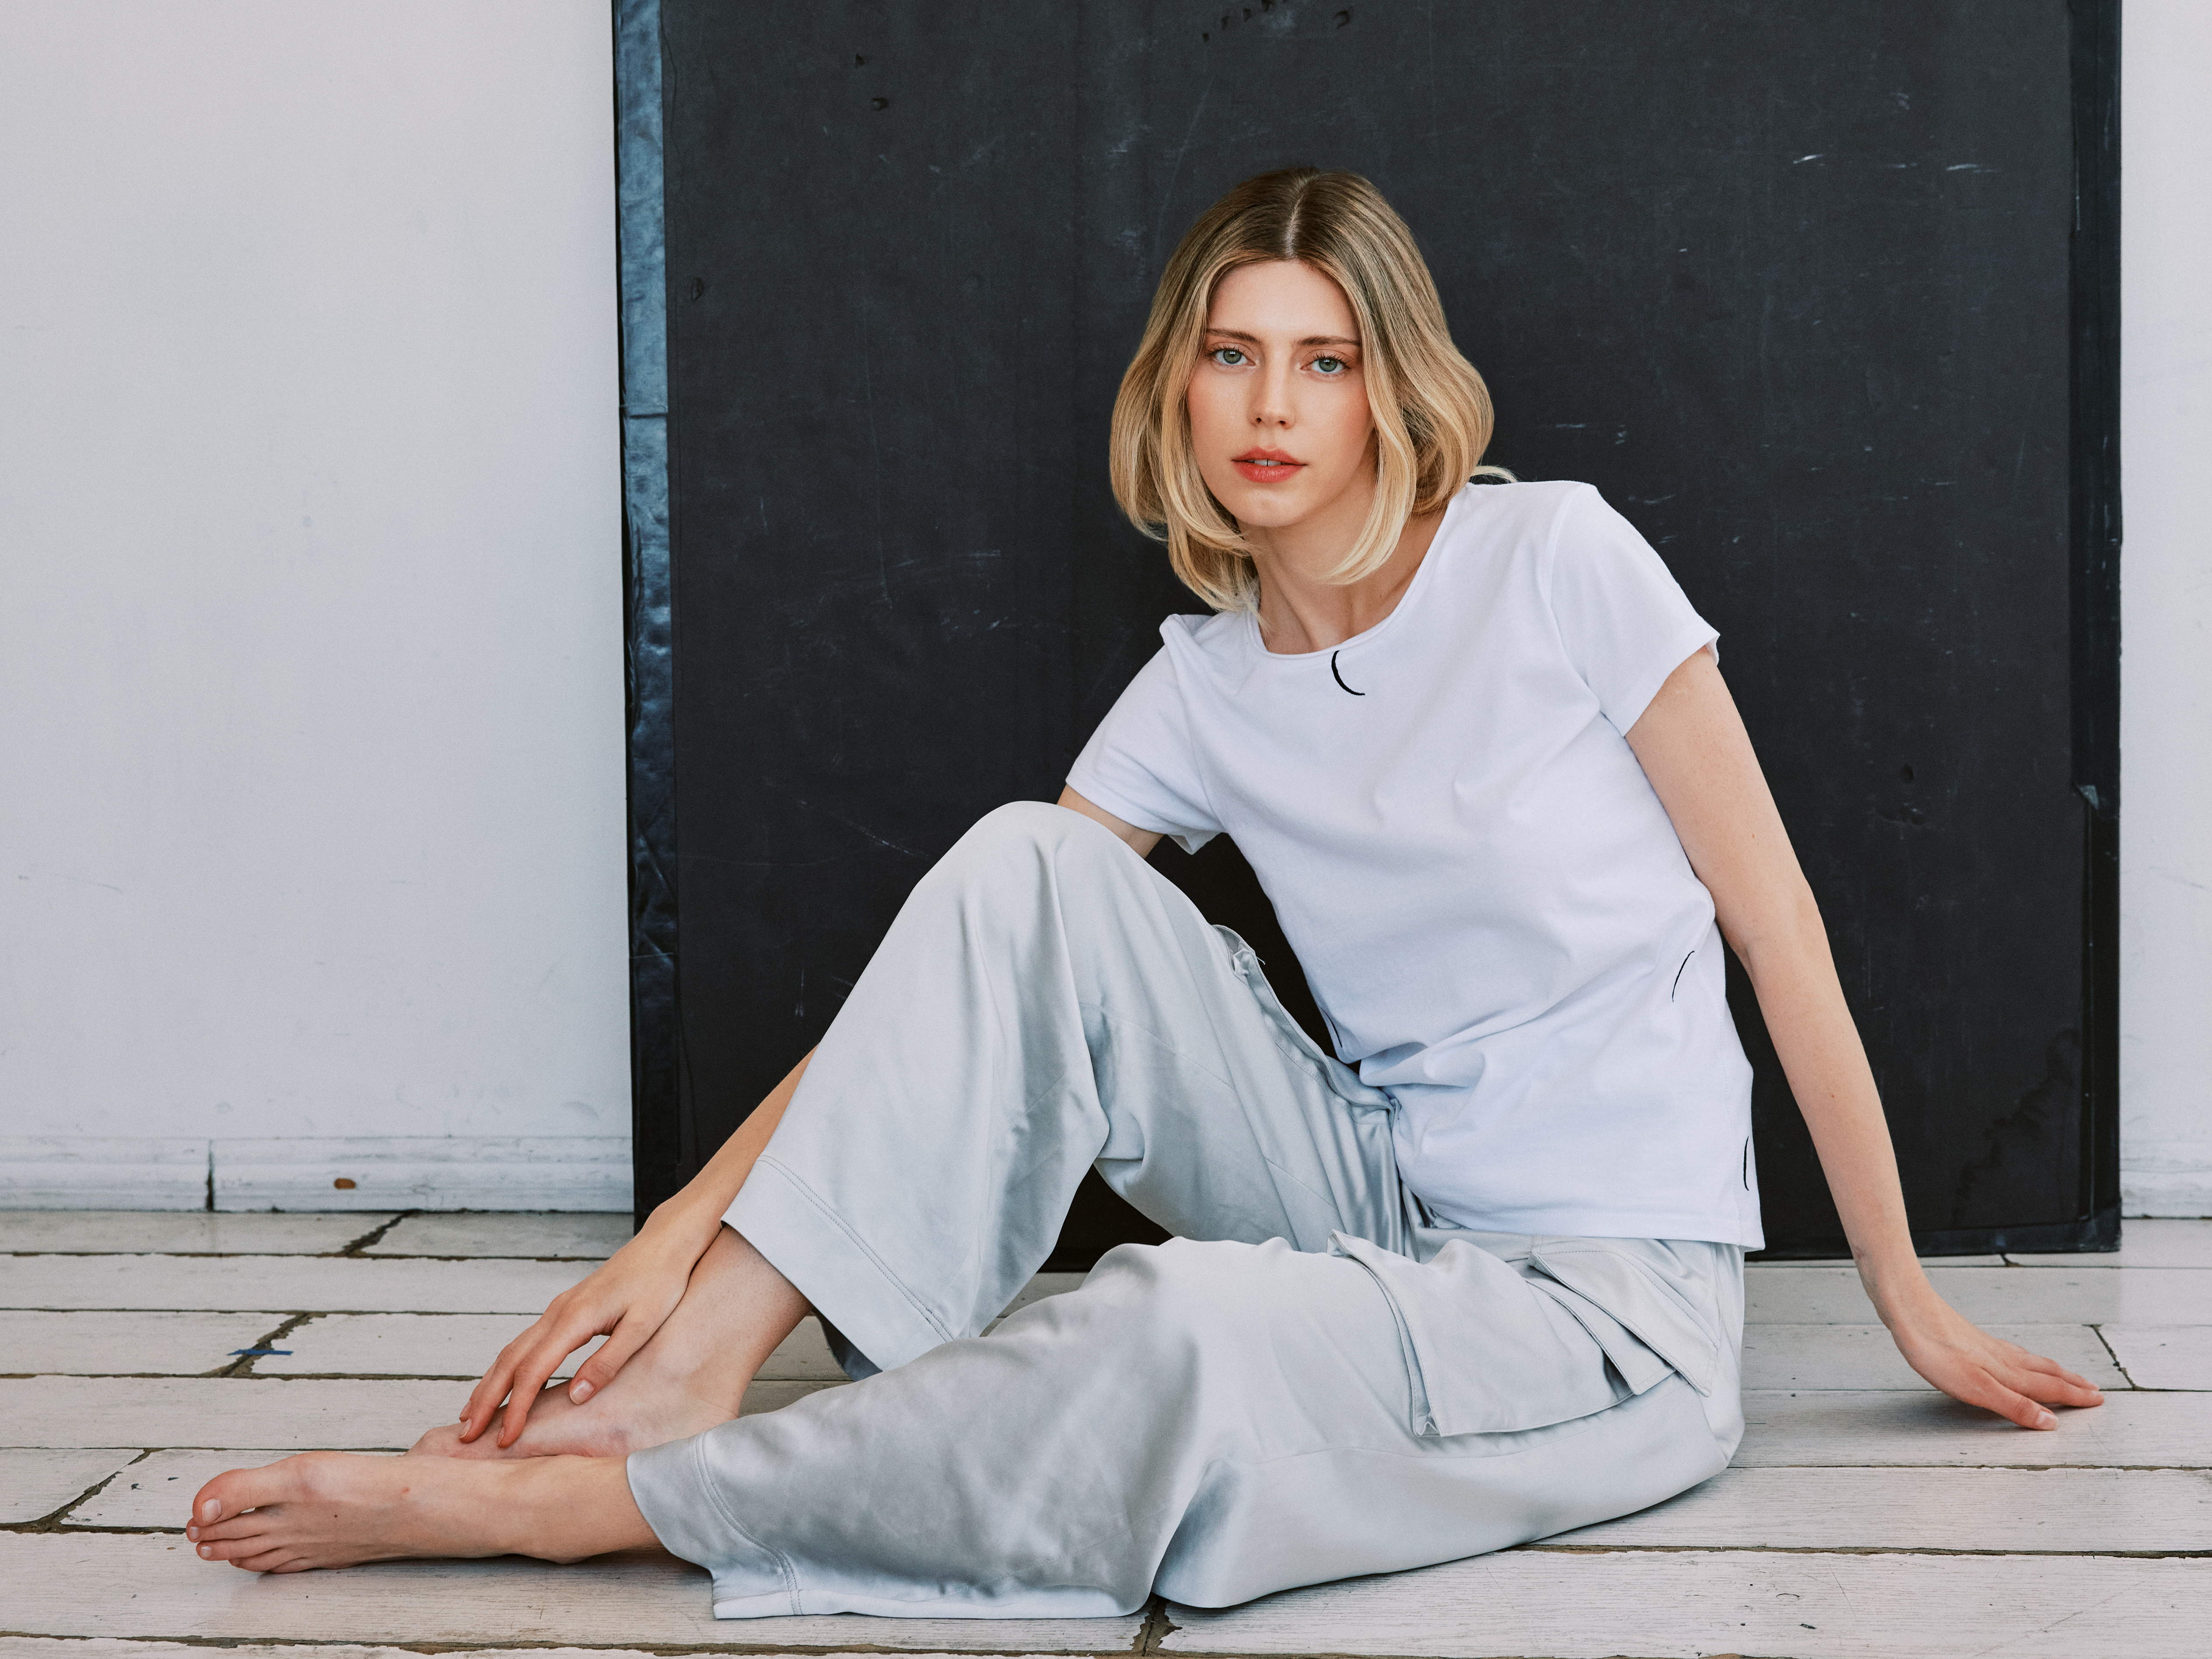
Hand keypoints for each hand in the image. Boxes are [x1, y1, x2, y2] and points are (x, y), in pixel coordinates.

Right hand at [457, 1211, 717, 1446]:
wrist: (665, 1244)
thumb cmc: (661, 1282)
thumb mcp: (644, 1325)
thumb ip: (608, 1361)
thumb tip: (575, 1398)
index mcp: (575, 1318)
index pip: (534, 1371)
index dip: (516, 1408)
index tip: (504, 1439)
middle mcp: (558, 1312)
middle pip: (510, 1361)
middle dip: (486, 1400)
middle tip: (465, 1436)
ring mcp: (558, 1309)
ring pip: (512, 1350)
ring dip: (490, 1384)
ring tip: (470, 1417)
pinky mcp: (565, 1310)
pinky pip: (526, 1343)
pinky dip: (507, 1367)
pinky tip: (503, 1385)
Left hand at [1884, 1289, 2104, 1428]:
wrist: (1908, 1309)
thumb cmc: (1936, 1351)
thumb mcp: (1976, 1388)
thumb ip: (2013, 1405)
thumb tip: (2051, 1423)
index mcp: (2007, 1372)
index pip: (2049, 1388)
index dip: (2074, 1396)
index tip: (2099, 1400)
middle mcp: (2002, 1357)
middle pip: (2045, 1372)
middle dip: (2071, 1383)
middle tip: (2094, 1388)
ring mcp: (1986, 1345)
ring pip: (2028, 1360)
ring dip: (2051, 1369)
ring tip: (2065, 1374)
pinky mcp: (1969, 1338)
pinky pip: (2009, 1351)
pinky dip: (2024, 1358)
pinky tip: (2014, 1356)